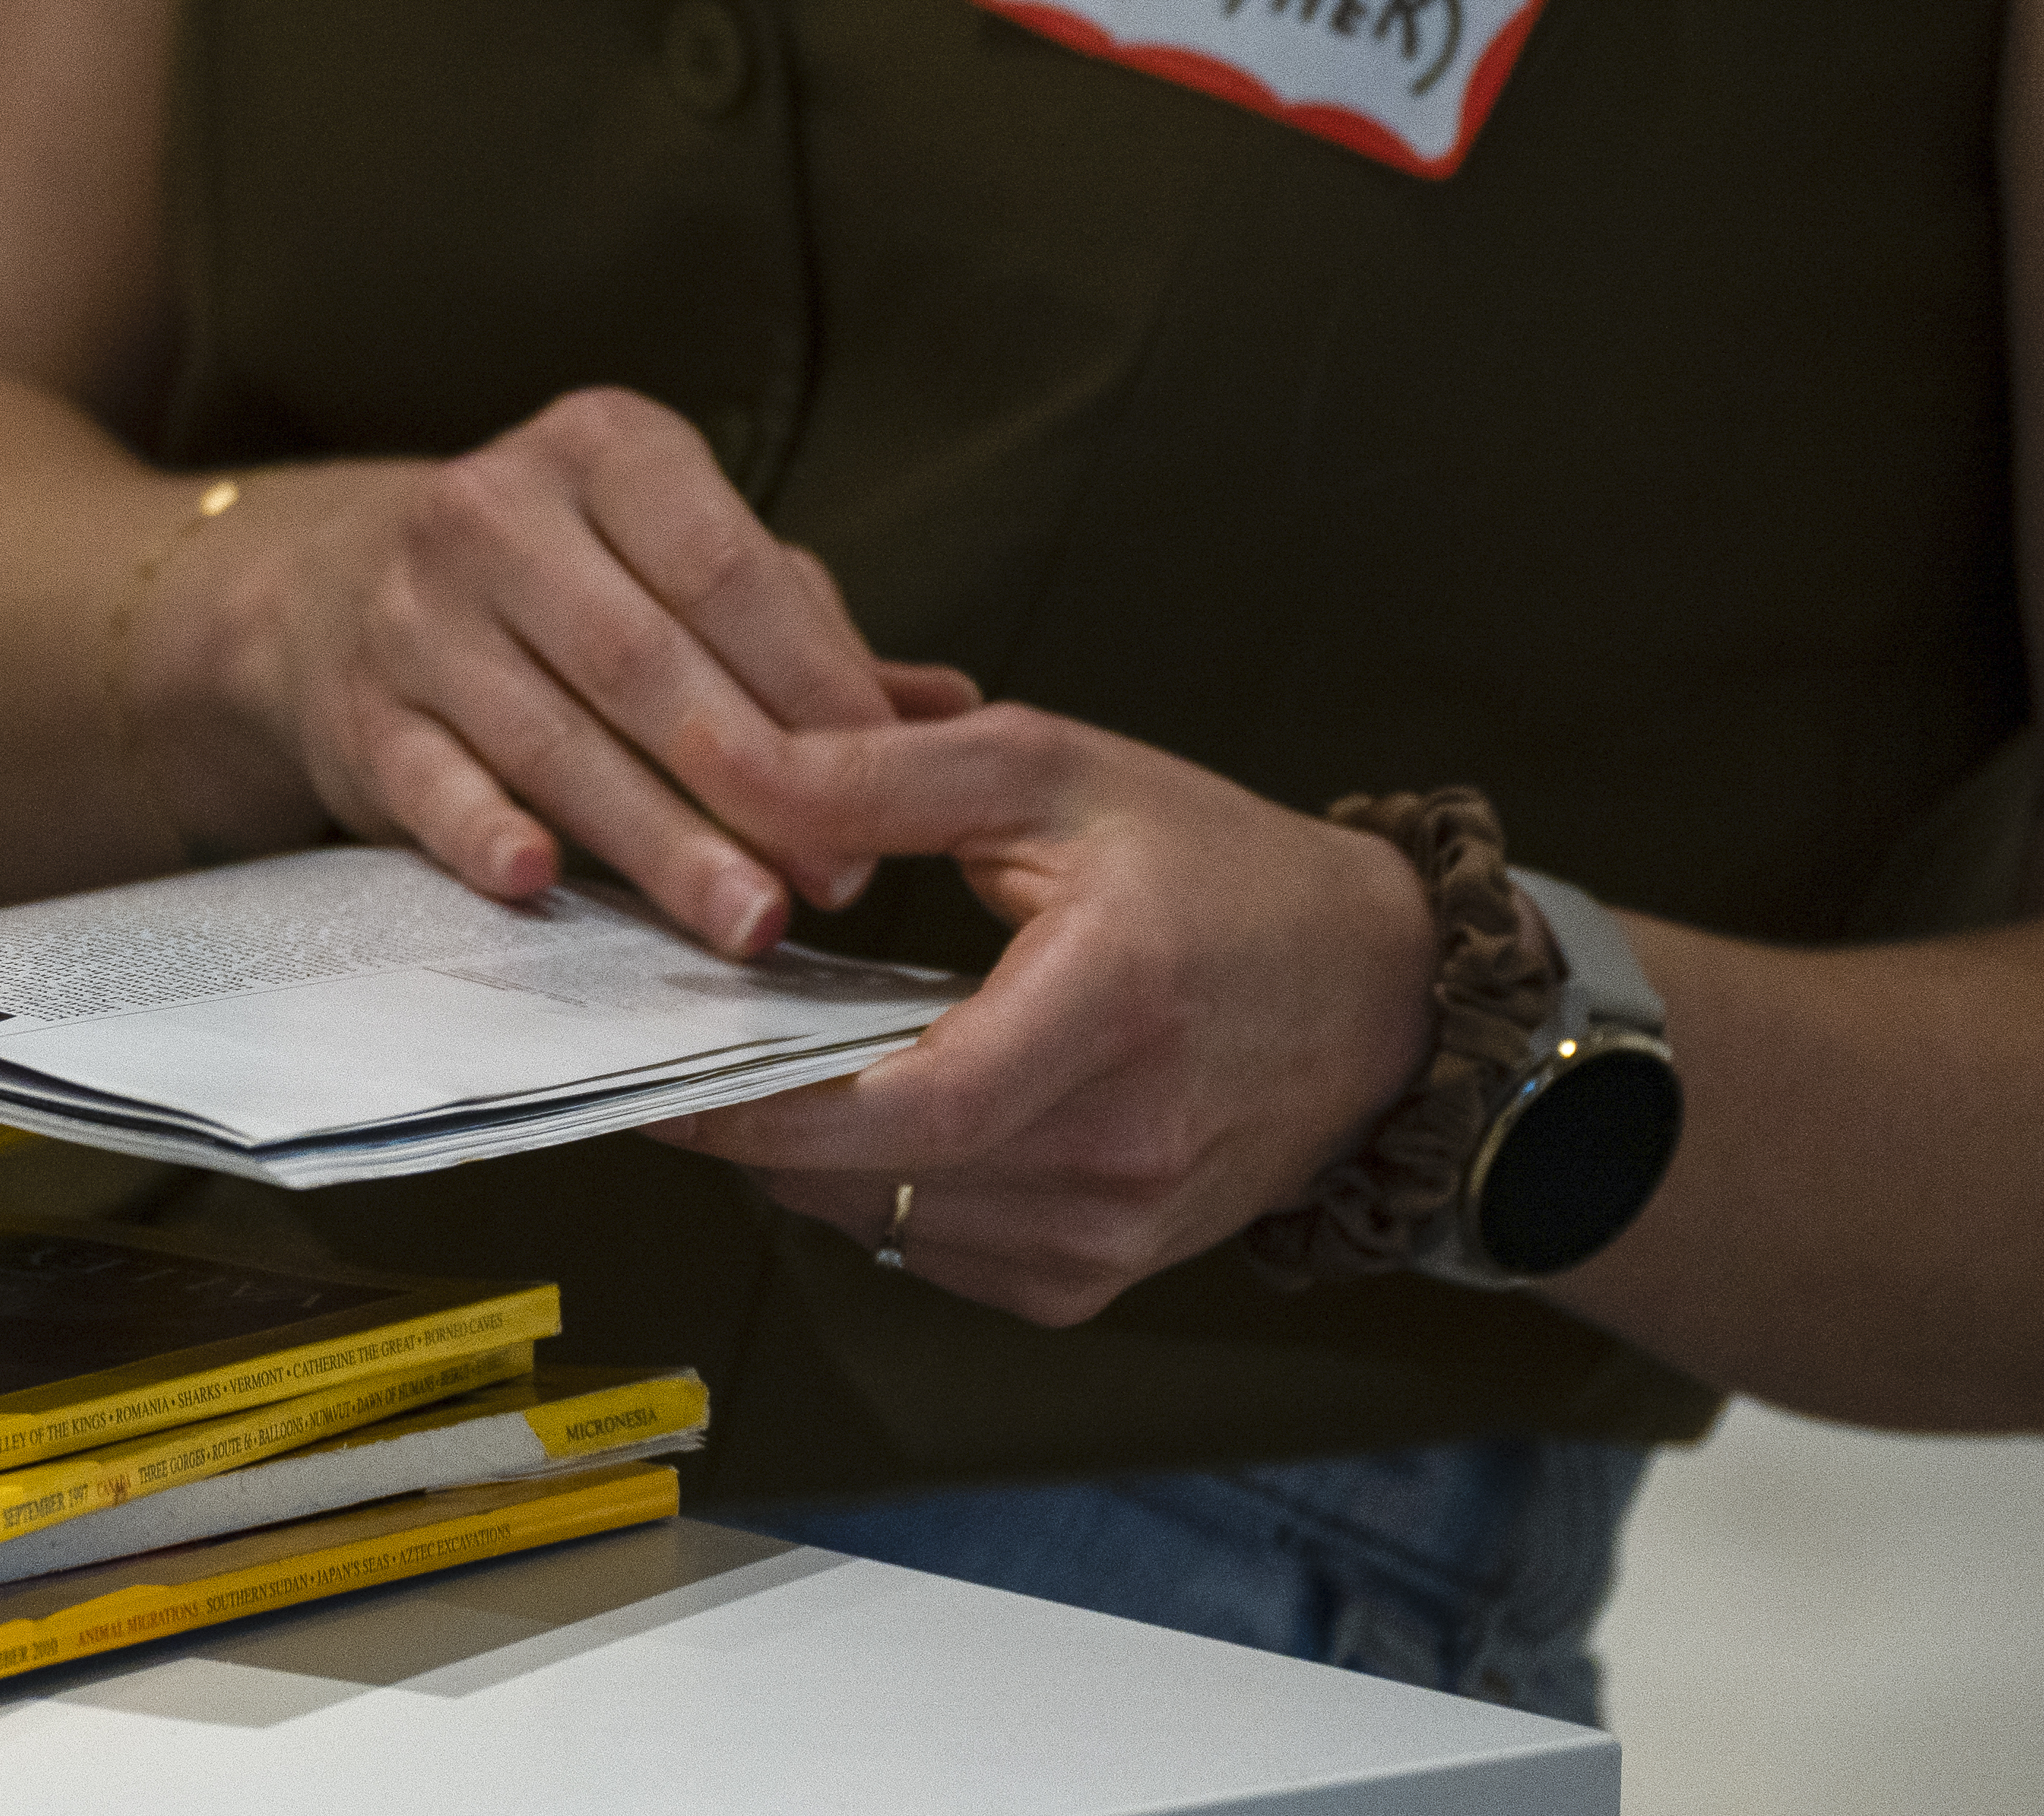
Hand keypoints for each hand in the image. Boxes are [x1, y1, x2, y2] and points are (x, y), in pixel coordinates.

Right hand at [149, 387, 974, 951]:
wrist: (336, 595)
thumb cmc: (565, 585)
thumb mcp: (678, 565)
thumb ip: (806, 634)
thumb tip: (951, 713)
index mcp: (606, 448)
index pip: (729, 568)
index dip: (815, 687)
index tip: (888, 792)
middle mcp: (498, 509)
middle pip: (647, 660)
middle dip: (752, 781)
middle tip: (837, 879)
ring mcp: (414, 612)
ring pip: (551, 735)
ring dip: (655, 838)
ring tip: (745, 918)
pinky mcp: (356, 711)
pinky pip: (428, 782)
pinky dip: (485, 832)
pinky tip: (542, 884)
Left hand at [652, 703, 1435, 1321]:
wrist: (1375, 995)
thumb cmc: (1219, 870)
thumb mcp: (1055, 770)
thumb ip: (884, 772)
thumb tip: (729, 763)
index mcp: (1117, 1004)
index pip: (918, 1103)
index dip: (773, 1107)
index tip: (667, 1073)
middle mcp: (1124, 1145)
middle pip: (880, 1177)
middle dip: (755, 1123)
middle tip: (675, 1052)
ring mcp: (1114, 1232)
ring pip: (889, 1226)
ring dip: (809, 1159)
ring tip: (771, 1067)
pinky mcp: (1097, 1280)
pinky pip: (935, 1254)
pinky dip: (879, 1194)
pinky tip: (874, 1116)